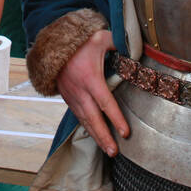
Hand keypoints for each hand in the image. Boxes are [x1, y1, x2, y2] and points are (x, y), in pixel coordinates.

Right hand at [56, 29, 127, 156]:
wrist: (53, 45)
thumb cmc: (80, 42)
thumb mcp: (101, 38)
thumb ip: (119, 44)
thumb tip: (137, 48)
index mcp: (90, 78)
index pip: (105, 103)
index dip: (116, 119)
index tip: (126, 133)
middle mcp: (80, 91)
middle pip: (93, 119)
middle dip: (104, 137)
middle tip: (115, 152)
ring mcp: (72, 96)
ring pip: (85, 121)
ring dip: (96, 137)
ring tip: (108, 151)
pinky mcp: (68, 99)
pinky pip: (79, 117)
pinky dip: (88, 128)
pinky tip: (96, 137)